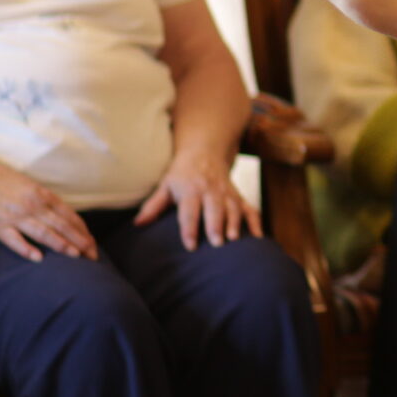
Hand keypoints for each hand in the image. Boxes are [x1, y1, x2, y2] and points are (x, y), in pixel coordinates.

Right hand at [0, 163, 96, 261]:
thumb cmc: (7, 184)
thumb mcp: (33, 188)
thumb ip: (50, 203)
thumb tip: (71, 221)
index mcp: (42, 195)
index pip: (69, 216)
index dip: (83, 231)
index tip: (93, 244)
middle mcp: (32, 205)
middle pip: (61, 225)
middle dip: (79, 241)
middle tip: (92, 256)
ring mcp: (15, 216)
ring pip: (42, 232)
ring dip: (60, 244)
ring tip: (74, 255)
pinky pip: (15, 240)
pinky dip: (27, 249)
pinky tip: (38, 258)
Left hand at [134, 157, 261, 248]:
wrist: (205, 150)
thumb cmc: (181, 173)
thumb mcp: (165, 185)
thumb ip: (153, 206)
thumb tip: (138, 224)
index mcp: (190, 189)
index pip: (189, 211)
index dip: (190, 228)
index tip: (190, 246)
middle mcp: (210, 190)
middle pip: (214, 208)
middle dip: (217, 225)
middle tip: (218, 243)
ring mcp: (226, 192)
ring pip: (233, 207)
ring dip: (235, 222)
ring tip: (234, 239)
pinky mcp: (237, 195)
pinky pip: (249, 207)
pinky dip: (256, 221)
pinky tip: (259, 237)